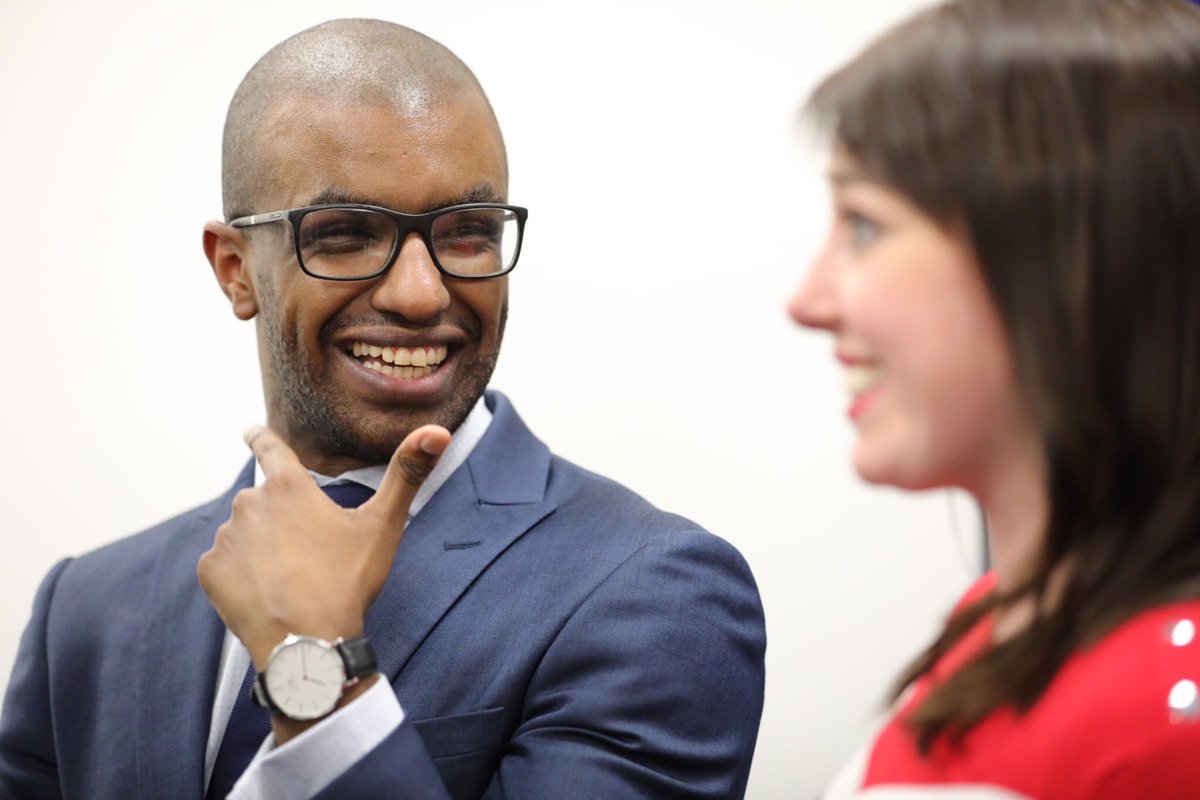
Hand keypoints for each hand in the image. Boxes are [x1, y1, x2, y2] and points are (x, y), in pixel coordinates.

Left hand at [197, 423, 450, 669]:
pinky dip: (241, 576)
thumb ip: (408, 474)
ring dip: (261, 548)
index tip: (249, 431)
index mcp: (289, 486)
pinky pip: (225, 564)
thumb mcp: (383, 525)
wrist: (308, 643)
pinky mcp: (210, 570)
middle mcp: (250, 502)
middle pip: (264, 502)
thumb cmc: (347, 581)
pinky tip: (266, 594)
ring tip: (289, 579)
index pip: (270, 448)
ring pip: (245, 534)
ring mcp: (227, 537)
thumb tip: (438, 432)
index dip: (261, 438)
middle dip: (280, 520)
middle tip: (307, 554)